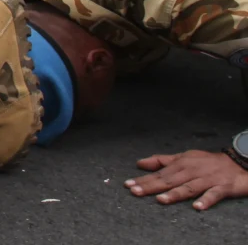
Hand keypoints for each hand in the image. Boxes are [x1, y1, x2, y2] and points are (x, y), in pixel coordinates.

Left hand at [128, 150, 247, 209]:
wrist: (238, 162)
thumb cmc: (208, 161)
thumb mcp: (184, 157)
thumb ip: (162, 161)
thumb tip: (139, 163)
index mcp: (181, 164)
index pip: (159, 174)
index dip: (143, 179)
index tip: (127, 185)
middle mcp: (192, 171)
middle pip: (169, 180)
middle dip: (151, 186)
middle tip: (135, 192)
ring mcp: (208, 179)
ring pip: (189, 187)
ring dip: (175, 194)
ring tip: (161, 200)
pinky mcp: (223, 187)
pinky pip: (214, 194)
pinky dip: (206, 200)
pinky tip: (197, 207)